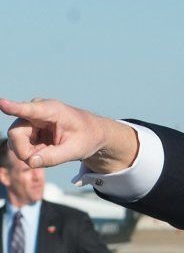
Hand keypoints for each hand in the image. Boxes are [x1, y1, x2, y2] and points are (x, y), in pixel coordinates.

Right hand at [0, 98, 137, 172]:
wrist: (92, 133)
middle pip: (16, 133)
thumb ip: (54, 157)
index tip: (1, 103)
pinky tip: (47, 149)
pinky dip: (32, 152)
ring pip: (16, 141)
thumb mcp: (76, 150)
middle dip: (25, 151)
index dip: (13, 107)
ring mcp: (31, 119)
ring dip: (30, 152)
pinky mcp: (28, 127)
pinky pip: (20, 145)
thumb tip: (31, 161)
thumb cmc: (87, 138)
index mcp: (52, 110)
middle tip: (41, 159)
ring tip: (51, 150)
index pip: (30, 109)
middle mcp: (37, 111)